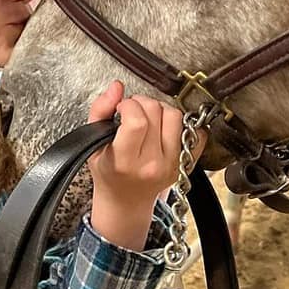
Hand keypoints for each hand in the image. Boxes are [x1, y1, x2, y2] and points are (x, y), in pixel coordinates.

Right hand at [86, 82, 205, 250]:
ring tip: (148, 119)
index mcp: (125, 161)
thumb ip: (100, 111)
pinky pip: (195, 132)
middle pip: (156, 112)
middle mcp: (152, 164)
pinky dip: (182, 124)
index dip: (129, 105)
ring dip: (160, 110)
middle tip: (133, 111)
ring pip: (175, 116)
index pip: (137, 121)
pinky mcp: (184, 164)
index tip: (122, 107)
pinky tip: (165, 128)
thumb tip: (116, 87)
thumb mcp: (94, 145)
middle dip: (142, 103)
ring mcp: (171, 164)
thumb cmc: (108, 173)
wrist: (125, 201)